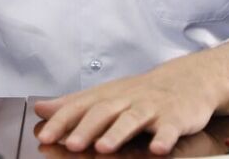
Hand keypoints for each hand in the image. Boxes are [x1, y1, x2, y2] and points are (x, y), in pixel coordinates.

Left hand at [33, 54, 223, 154]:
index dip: (62, 121)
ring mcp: (152, 108)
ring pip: (133, 119)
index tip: (44, 136)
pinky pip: (170, 128)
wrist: (188, 79)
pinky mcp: (176, 117)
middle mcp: (128, 99)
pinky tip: (157, 149)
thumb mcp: (107, 95)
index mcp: (109, 96)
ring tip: (104, 148)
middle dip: (86, 128)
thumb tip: (40, 108)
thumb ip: (74, 104)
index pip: (81, 106)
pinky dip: (164, 138)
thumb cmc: (142, 92)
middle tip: (71, 145)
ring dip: (118, 132)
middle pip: (104, 111)